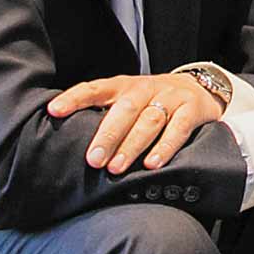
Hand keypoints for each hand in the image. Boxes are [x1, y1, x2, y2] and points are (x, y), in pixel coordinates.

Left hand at [47, 73, 223, 174]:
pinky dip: (165, 147)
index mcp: (124, 85)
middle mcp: (146, 88)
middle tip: (93, 159)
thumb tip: (68, 141)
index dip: (75, 98)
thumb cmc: (152, 102)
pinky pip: (178, 128)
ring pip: (150, 120)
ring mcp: (171, 98)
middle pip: (125, 108)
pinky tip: (151, 164)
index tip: (54, 111)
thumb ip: (105, 115)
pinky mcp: (192, 109)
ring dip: (132, 145)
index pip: (96, 88)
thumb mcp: (128, 100)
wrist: (199, 88)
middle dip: (108, 134)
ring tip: (116, 168)